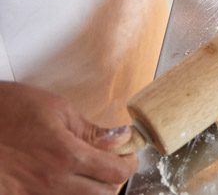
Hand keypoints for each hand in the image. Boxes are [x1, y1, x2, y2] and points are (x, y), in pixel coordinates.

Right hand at [0, 82, 137, 194]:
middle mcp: (52, 182)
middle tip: (107, 163)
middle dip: (111, 179)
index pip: (116, 173)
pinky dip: (61, 192)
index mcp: (67, 155)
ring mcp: (31, 194)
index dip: (128, 163)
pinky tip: (59, 178)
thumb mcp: (57, 109)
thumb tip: (121, 138)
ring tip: (82, 170)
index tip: (127, 154)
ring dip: (87, 188)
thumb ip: (91, 130)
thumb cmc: (9, 108)